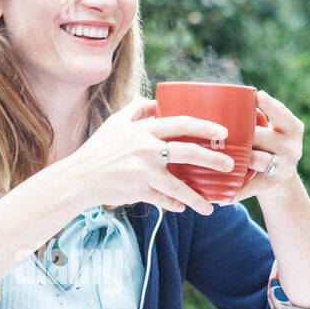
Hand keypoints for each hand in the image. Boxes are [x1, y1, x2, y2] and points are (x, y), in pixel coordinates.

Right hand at [65, 97, 233, 215]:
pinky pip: (163, 200)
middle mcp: (145, 149)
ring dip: (198, 197)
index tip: (223, 132)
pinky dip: (175, 205)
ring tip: (212, 206)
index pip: (181, 123)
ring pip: (178, 186)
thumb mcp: (114, 124)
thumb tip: (153, 100)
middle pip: (188, 152)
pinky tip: (184, 208)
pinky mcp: (138, 191)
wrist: (79, 179)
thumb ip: (135, 110)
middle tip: (230, 164)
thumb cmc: (98, 150)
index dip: (205, 126)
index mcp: (143, 130)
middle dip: (213, 159)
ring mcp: (142, 172)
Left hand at [224, 89, 303, 204]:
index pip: (282, 114)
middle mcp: (292, 148)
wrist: (279, 177)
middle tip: (224, 130)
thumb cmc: (266, 143)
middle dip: (246, 134)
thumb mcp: (270, 129)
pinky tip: (222, 197)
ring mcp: (283, 168)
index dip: (270, 105)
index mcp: (293, 128)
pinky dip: (236, 192)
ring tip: (222, 159)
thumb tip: (228, 100)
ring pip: (258, 160)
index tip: (258, 95)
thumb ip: (255, 118)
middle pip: (263, 137)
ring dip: (241, 159)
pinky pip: (251, 187)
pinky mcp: (271, 185)